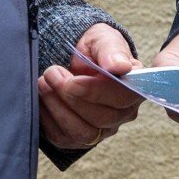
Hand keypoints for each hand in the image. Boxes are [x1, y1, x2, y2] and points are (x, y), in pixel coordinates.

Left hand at [37, 24, 140, 150]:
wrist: (77, 59)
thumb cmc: (95, 49)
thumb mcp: (103, 40)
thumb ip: (111, 51)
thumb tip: (120, 66)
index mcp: (136, 88)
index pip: (124, 97)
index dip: (97, 91)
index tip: (74, 79)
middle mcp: (124, 113)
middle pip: (102, 117)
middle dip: (70, 96)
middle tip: (52, 72)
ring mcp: (104, 129)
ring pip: (83, 132)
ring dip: (57, 107)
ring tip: (43, 83)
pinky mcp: (81, 139)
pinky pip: (63, 137)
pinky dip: (48, 118)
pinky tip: (42, 98)